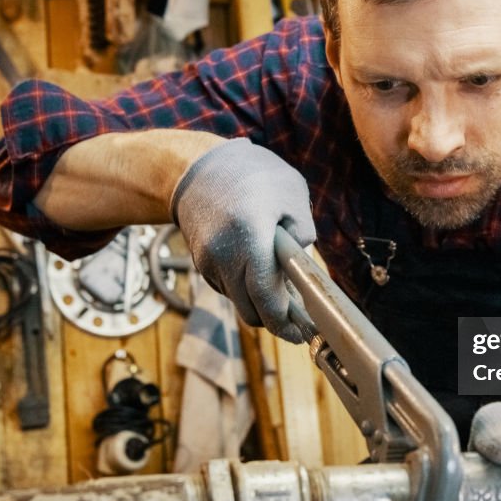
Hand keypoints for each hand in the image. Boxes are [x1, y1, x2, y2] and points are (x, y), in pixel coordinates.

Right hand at [170, 138, 315, 341]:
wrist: (197, 168)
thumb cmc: (253, 175)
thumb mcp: (291, 192)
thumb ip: (303, 230)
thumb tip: (302, 265)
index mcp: (251, 234)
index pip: (266, 294)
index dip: (285, 321)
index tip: (303, 332)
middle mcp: (224, 253)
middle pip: (251, 310)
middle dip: (276, 321)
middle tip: (299, 321)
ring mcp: (208, 261)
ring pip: (240, 302)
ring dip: (260, 303)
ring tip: (282, 288)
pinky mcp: (200, 263)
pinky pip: (228, 288)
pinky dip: (245, 288)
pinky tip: (258, 270)